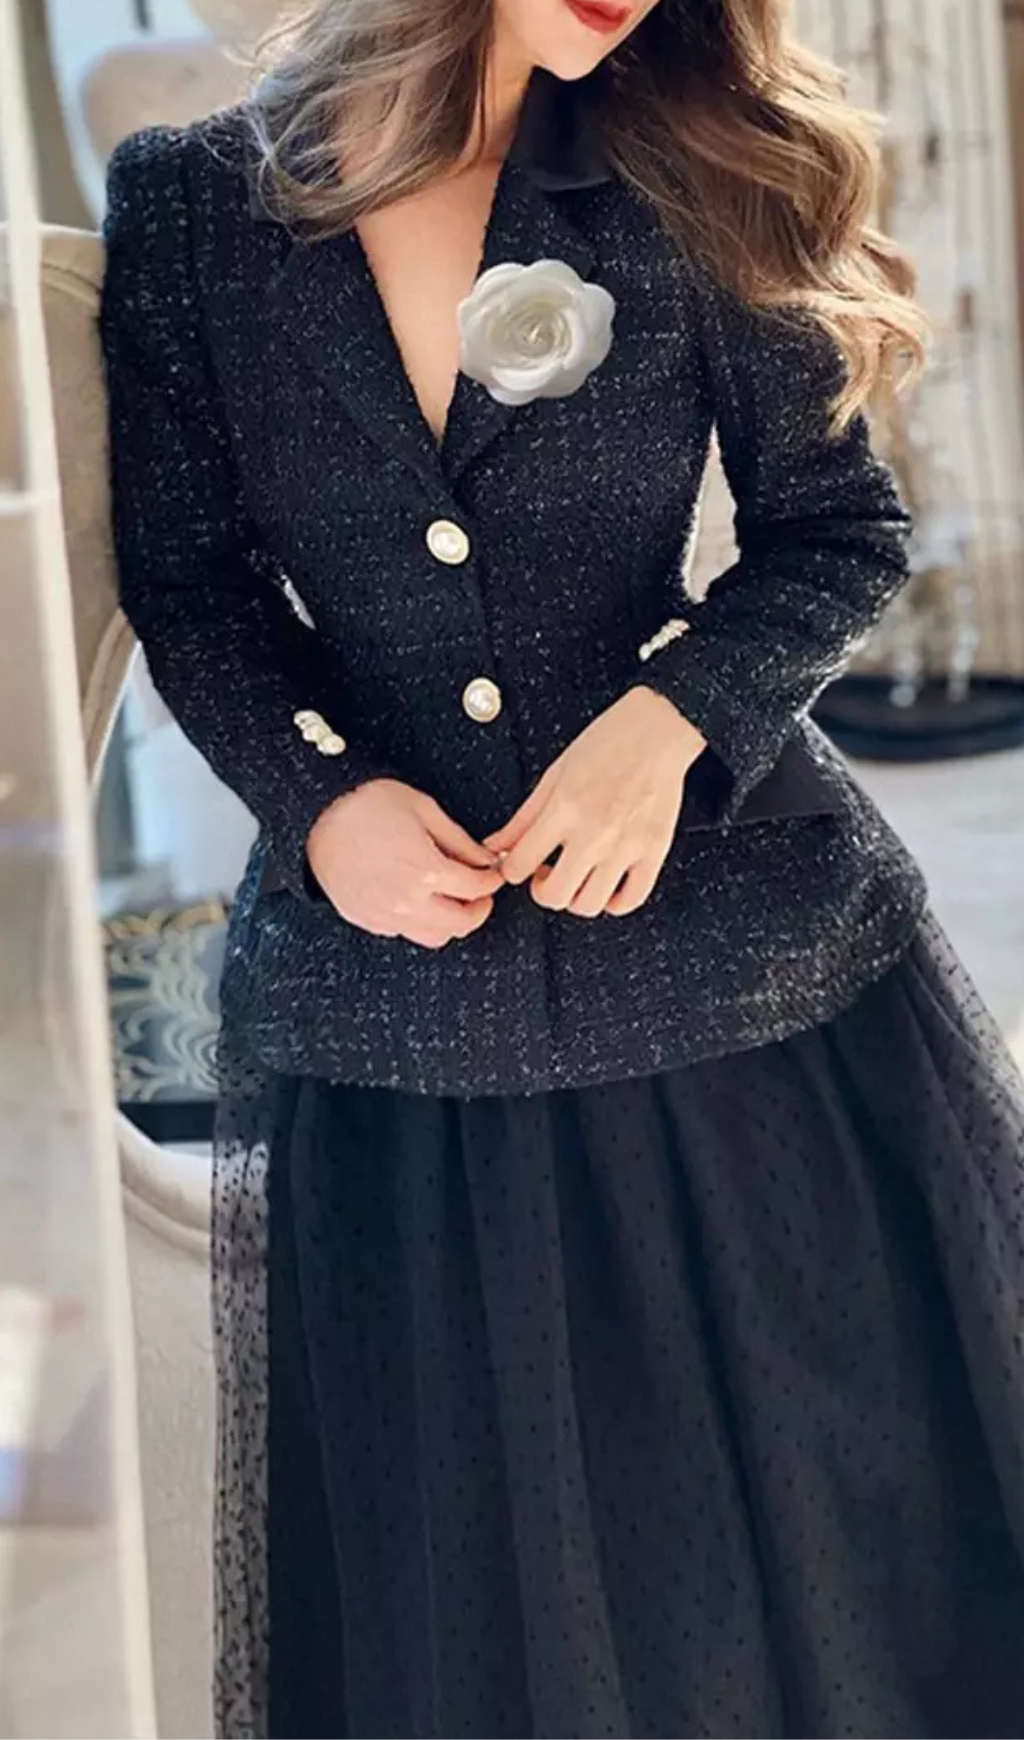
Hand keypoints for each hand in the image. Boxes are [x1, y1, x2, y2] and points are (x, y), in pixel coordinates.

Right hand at [307, 778, 504, 947]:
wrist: (315, 813)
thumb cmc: (365, 804)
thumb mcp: (424, 810)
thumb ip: (460, 841)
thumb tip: (485, 859)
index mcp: (425, 870)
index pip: (476, 889)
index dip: (491, 882)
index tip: (493, 875)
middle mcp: (406, 901)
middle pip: (461, 924)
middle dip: (479, 909)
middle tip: (480, 895)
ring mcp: (384, 915)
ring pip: (434, 937)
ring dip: (451, 923)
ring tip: (451, 901)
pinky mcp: (365, 919)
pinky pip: (403, 932)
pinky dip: (420, 922)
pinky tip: (418, 901)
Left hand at [483, 687, 705, 916]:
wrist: (657, 730)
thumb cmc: (608, 743)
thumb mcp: (554, 775)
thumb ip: (523, 817)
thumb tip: (497, 845)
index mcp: (563, 809)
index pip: (519, 865)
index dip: (512, 870)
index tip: (518, 865)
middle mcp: (593, 833)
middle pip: (553, 895)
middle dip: (542, 891)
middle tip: (546, 876)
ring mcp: (625, 846)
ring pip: (589, 904)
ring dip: (575, 899)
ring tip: (576, 880)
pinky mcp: (654, 852)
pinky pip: (631, 898)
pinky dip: (614, 903)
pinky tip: (607, 887)